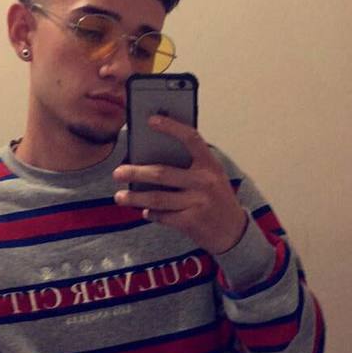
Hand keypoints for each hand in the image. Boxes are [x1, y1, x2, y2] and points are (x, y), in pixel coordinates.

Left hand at [113, 115, 247, 253]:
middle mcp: (205, 182)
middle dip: (136, 172)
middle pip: (162, 173)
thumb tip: (150, 159)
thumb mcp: (212, 178)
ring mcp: (198, 203)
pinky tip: (145, 211)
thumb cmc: (216, 199)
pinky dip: (151, 213)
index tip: (151, 120)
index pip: (191, 139)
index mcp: (210, 165)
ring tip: (120, 196)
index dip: (172, 127)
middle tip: (117, 172)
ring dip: (135, 198)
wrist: (234, 232)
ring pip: (158, 198)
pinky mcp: (192, 222)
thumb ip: (189, 167)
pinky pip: (163, 216)